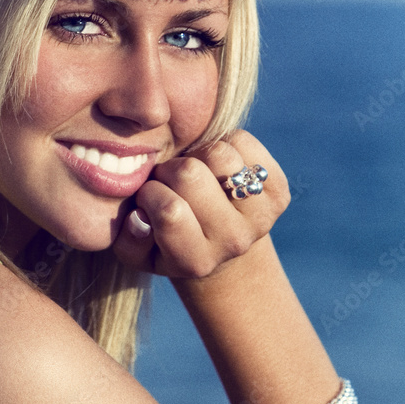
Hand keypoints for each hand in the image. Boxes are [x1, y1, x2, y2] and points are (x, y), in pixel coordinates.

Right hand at [113, 130, 289, 277]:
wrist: (216, 242)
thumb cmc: (165, 239)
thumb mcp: (137, 249)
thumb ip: (126, 238)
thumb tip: (140, 216)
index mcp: (195, 262)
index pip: (169, 211)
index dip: (150, 193)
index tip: (150, 195)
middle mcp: (233, 243)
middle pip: (190, 175)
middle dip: (170, 169)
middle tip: (171, 182)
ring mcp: (261, 217)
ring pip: (219, 154)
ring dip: (197, 154)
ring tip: (195, 173)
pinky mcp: (279, 191)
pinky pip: (242, 141)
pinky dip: (224, 142)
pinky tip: (217, 167)